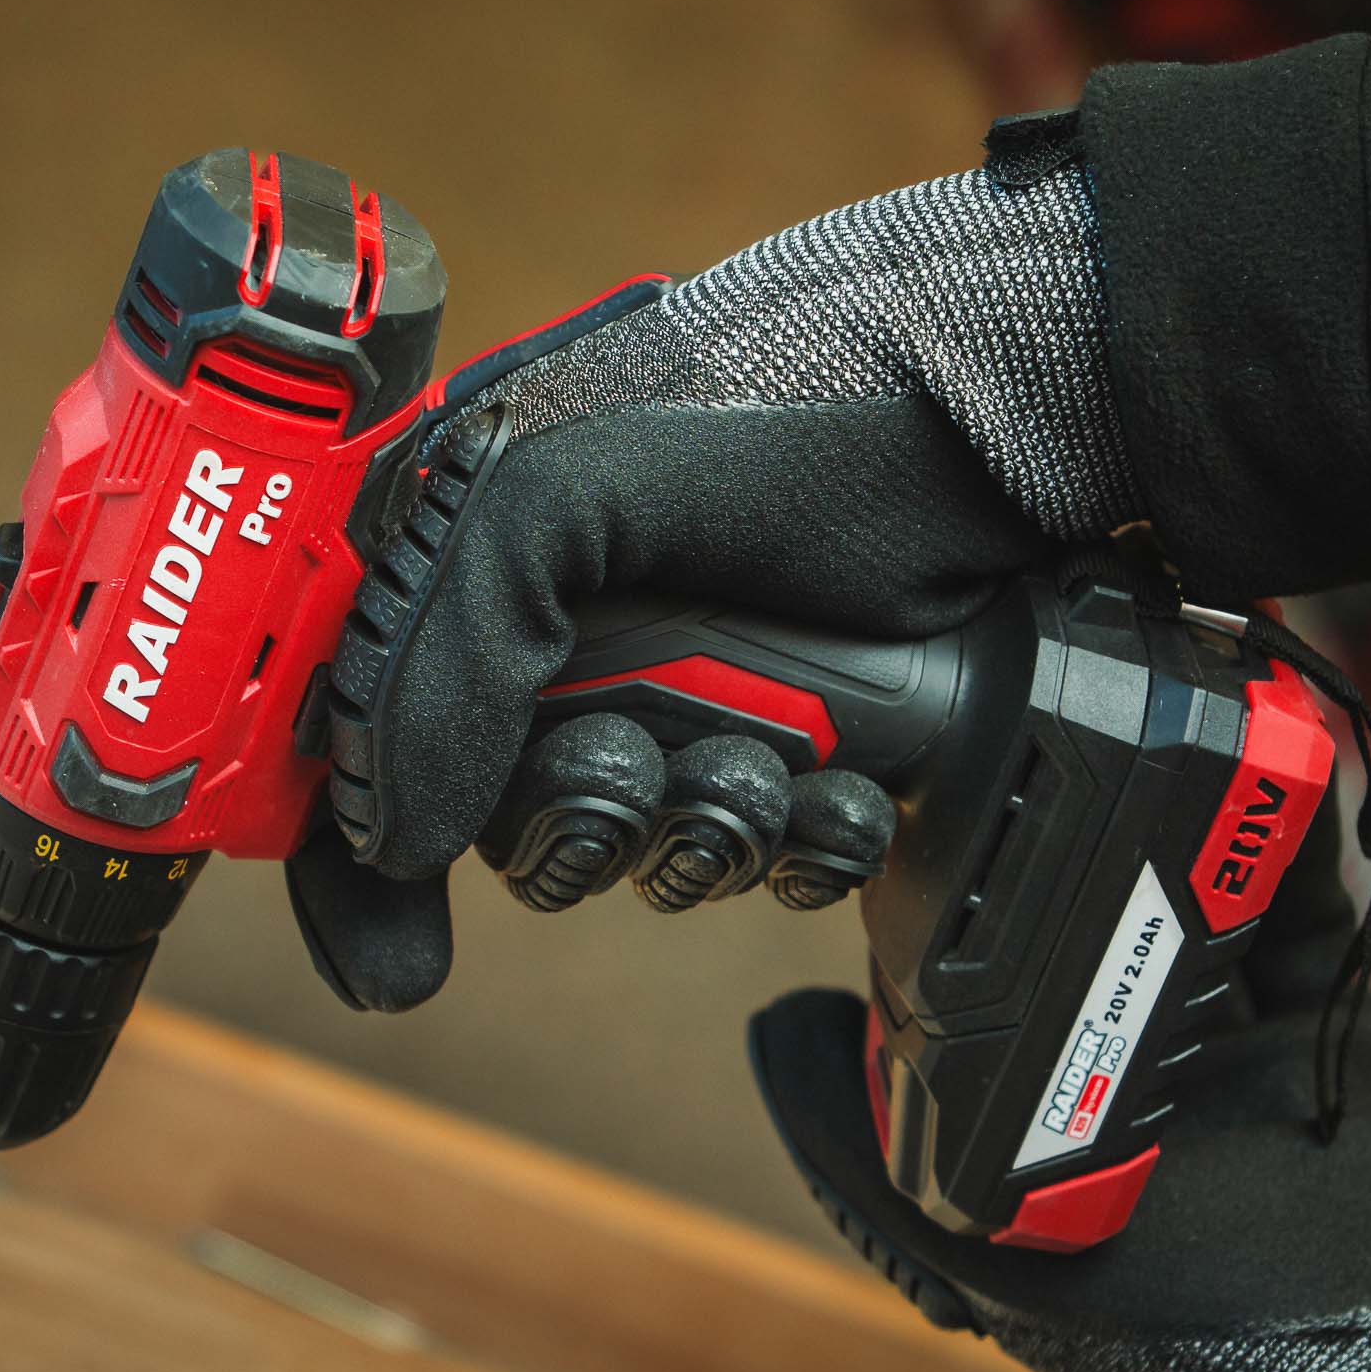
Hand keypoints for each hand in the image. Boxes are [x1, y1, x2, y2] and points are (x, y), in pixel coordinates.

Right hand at [285, 150, 1137, 1008]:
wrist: (1006, 419)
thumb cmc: (783, 413)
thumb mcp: (563, 487)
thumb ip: (441, 647)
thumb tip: (390, 832)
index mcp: (486, 559)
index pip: (369, 738)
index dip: (364, 865)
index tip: (403, 959)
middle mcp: (585, 638)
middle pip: (517, 825)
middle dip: (580, 825)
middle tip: (630, 765)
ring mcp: (704, 692)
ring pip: (651, 857)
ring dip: (706, 833)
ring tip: (768, 760)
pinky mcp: (813, 742)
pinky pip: (775, 861)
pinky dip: (803, 847)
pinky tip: (844, 790)